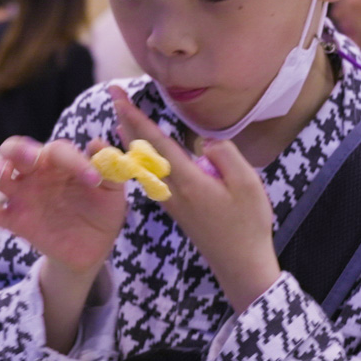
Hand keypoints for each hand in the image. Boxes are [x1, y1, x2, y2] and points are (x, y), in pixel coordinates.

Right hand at [0, 137, 128, 275]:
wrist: (94, 248)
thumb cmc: (102, 212)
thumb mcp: (112, 193)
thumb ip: (108, 170)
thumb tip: (98, 144)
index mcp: (59, 162)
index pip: (57, 150)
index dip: (73, 160)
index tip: (94, 180)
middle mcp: (35, 174)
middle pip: (12, 149)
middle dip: (16, 150)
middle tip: (32, 160)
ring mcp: (21, 196)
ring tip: (5, 175)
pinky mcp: (12, 220)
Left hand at [110, 88, 279, 313]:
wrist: (239, 264)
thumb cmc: (248, 224)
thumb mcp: (248, 184)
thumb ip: (226, 155)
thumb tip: (204, 141)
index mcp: (187, 180)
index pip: (155, 142)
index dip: (136, 117)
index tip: (118, 98)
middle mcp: (171, 190)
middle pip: (141, 150)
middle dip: (126, 120)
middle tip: (112, 96)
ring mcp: (171, 200)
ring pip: (142, 164)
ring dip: (129, 138)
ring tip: (118, 118)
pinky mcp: (175, 208)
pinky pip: (149, 176)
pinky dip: (138, 157)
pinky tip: (137, 152)